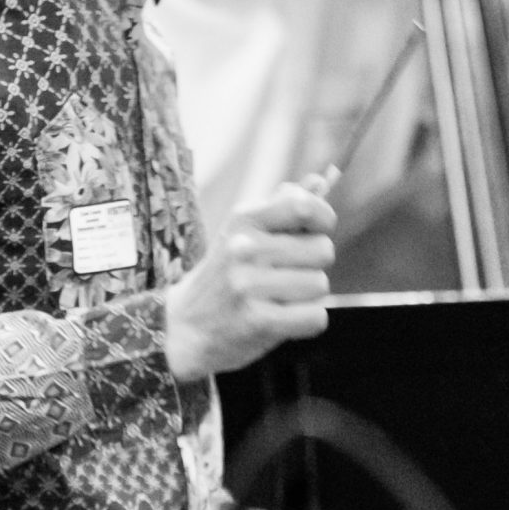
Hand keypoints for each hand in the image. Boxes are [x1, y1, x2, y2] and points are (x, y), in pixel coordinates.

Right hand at [163, 184, 333, 380]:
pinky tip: (282, 320)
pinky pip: (315, 316)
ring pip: (320, 285)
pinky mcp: (258, 321)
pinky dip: (306, 322)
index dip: (323, 219)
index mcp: (243, 219)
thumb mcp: (243, 233)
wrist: (185, 328)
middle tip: (285, 275)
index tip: (318, 231)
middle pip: (323, 250)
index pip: (303, 206)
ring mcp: (249, 285)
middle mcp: (244, 248)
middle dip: (313, 265)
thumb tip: (321, 181)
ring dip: (307, 296)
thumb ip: (282, 207)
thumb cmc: (226, 276)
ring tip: (278, 299)